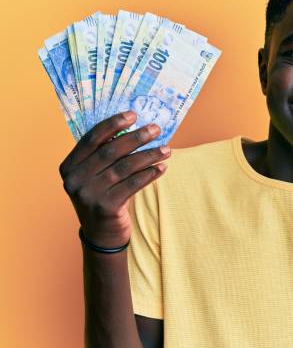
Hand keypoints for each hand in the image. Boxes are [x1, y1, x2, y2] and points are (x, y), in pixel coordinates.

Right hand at [59, 111, 170, 248]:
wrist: (101, 235)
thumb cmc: (103, 196)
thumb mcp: (97, 176)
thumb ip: (106, 155)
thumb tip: (135, 127)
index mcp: (69, 166)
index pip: (91, 139)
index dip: (113, 124)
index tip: (133, 114)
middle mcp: (75, 180)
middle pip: (110, 151)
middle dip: (136, 138)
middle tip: (156, 129)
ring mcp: (89, 194)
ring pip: (125, 167)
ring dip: (149, 155)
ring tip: (166, 149)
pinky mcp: (105, 207)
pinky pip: (133, 185)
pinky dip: (149, 174)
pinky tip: (162, 167)